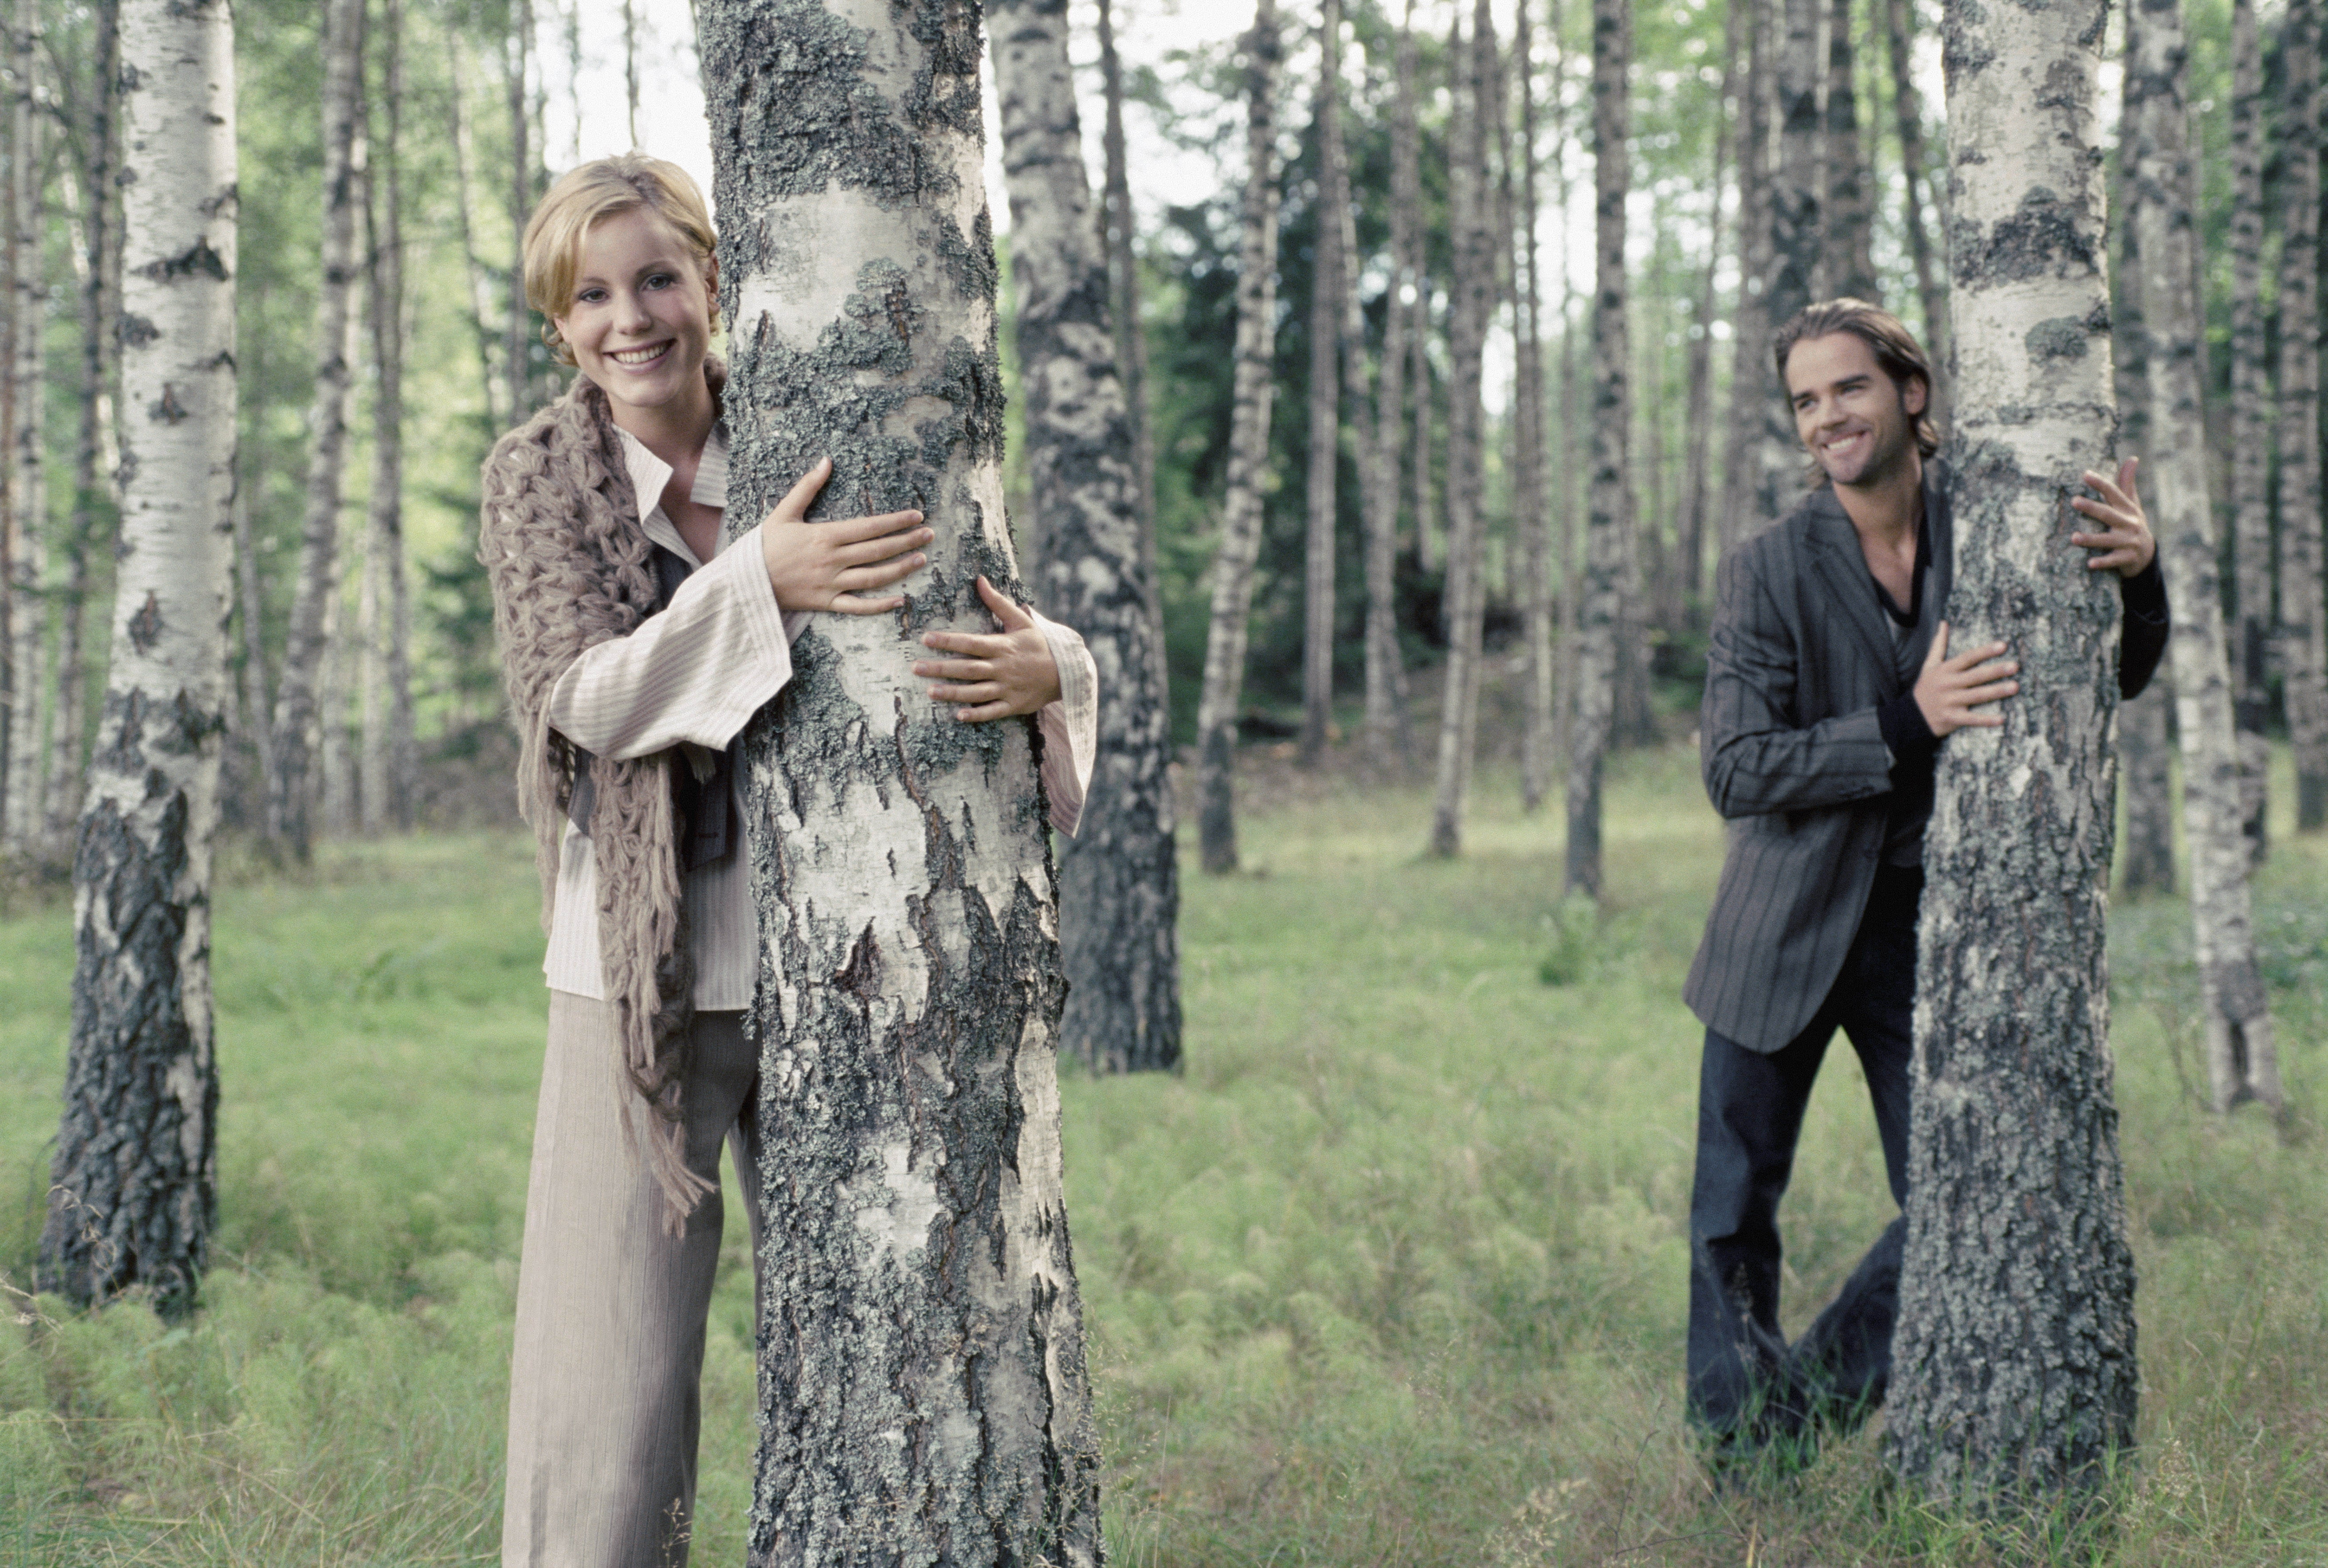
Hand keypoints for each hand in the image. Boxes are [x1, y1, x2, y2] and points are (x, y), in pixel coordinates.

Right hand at [758, 457, 933, 613]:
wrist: (745, 581)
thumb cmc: (765, 545)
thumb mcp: (784, 512)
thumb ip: (808, 486)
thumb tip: (826, 460)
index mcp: (825, 535)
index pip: (869, 527)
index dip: (896, 521)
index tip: (917, 516)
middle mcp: (832, 560)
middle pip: (877, 550)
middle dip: (906, 541)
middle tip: (930, 535)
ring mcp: (830, 583)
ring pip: (873, 578)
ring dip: (900, 569)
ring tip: (921, 560)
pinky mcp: (825, 603)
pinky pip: (857, 606)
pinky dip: (879, 605)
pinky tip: (900, 600)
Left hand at [911, 576, 1060, 722]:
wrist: (1066, 671)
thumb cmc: (1039, 644)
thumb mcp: (1021, 620)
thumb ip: (998, 602)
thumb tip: (979, 580)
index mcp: (1002, 646)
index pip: (970, 643)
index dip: (947, 641)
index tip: (926, 638)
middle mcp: (1003, 668)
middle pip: (968, 668)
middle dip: (941, 668)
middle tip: (916, 667)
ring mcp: (1008, 688)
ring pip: (976, 692)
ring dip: (953, 693)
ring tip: (930, 692)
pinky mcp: (1014, 705)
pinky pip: (993, 711)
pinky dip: (977, 714)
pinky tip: (958, 715)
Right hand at [1914, 621, 2018, 736]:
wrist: (1910, 717)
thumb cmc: (1925, 688)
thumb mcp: (1929, 666)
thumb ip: (1938, 645)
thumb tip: (1943, 623)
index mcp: (1945, 670)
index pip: (1967, 658)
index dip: (1985, 652)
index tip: (2002, 646)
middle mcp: (1948, 685)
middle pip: (1975, 676)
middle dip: (1996, 670)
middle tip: (2015, 666)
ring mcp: (1950, 702)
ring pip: (1977, 695)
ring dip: (1996, 691)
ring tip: (2015, 686)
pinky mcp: (1952, 718)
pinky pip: (1971, 719)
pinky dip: (1986, 720)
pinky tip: (2002, 719)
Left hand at [2069, 457, 2156, 578]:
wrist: (2147, 555)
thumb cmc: (2132, 525)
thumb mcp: (2132, 505)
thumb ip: (2126, 484)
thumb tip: (2132, 458)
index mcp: (2128, 509)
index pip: (2114, 493)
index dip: (2100, 484)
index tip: (2085, 474)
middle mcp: (2129, 523)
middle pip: (2108, 514)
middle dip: (2092, 507)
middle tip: (2074, 501)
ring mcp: (2129, 542)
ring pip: (2108, 540)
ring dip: (2091, 539)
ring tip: (2073, 537)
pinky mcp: (2127, 558)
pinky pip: (2113, 561)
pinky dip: (2102, 562)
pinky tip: (2089, 564)